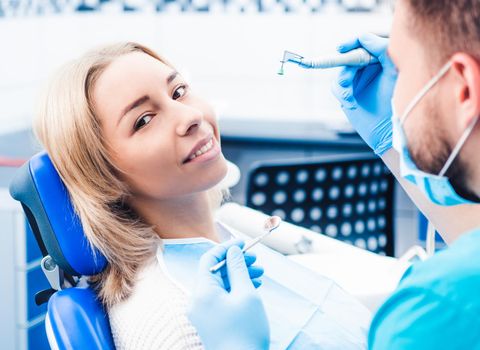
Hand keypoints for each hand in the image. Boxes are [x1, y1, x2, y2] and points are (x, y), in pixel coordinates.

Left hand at [187, 239, 269, 349]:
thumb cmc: (246, 331)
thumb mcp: (246, 294)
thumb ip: (238, 268)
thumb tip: (233, 250)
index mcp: (202, 292)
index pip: (209, 259)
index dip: (227, 247)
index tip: (244, 243)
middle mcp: (197, 301)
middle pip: (215, 272)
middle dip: (236, 263)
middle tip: (256, 259)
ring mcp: (202, 313)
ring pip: (220, 285)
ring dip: (239, 276)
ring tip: (260, 274)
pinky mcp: (210, 321)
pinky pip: (220, 298)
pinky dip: (235, 289)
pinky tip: (252, 287)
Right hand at [331, 33, 397, 155]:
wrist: (388, 129)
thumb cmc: (397, 100)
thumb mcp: (393, 69)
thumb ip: (382, 49)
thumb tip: (363, 37)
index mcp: (382, 59)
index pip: (364, 43)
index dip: (352, 43)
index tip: (341, 48)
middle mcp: (369, 68)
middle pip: (349, 57)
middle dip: (346, 68)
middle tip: (347, 79)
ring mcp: (358, 81)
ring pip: (340, 72)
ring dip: (343, 83)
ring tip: (349, 96)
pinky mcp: (348, 94)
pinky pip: (336, 87)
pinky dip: (341, 94)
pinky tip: (351, 103)